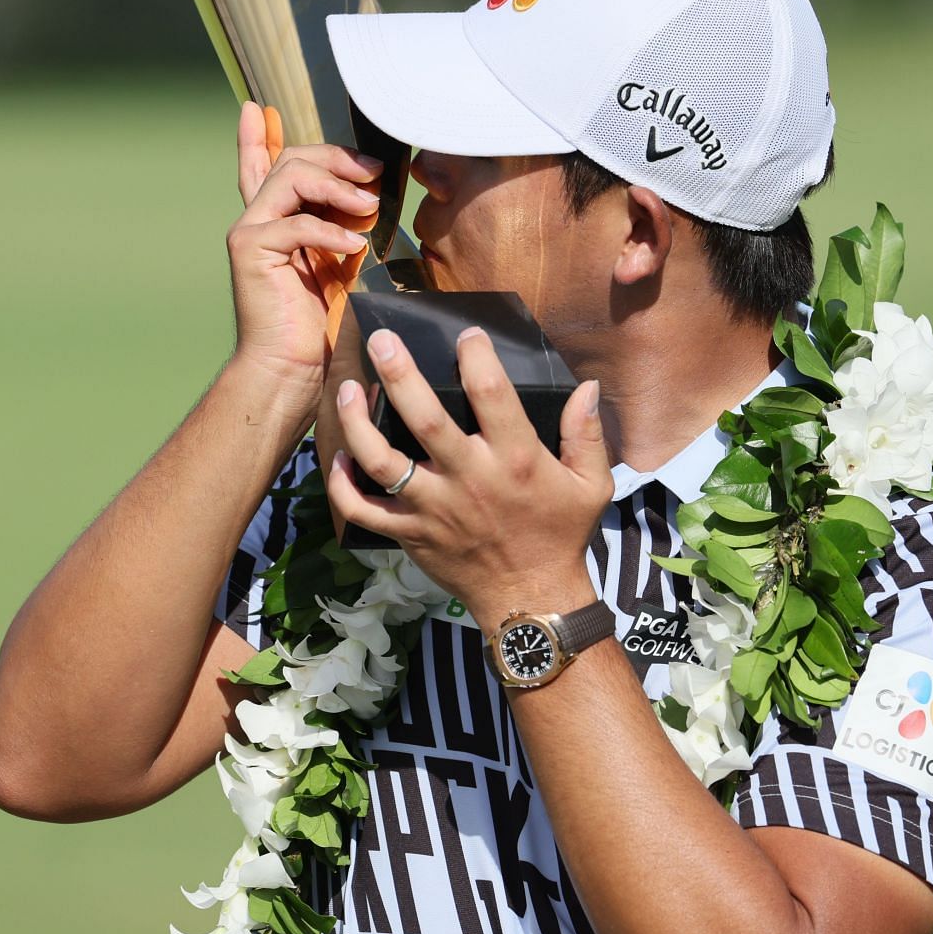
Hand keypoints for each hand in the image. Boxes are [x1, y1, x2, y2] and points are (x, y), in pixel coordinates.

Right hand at [225, 101, 382, 391]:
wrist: (291, 366)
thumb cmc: (317, 321)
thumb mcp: (337, 262)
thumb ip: (341, 225)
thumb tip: (366, 195)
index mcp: (273, 220)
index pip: (261, 166)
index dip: (257, 137)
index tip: (259, 110)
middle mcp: (256, 219)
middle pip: (292, 160)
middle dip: (336, 158)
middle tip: (373, 170)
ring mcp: (249, 231)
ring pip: (291, 178)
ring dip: (338, 186)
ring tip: (370, 207)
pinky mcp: (251, 250)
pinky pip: (297, 223)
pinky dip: (331, 231)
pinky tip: (354, 245)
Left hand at [323, 326, 610, 624]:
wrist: (532, 599)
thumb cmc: (561, 536)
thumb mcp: (592, 485)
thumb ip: (587, 434)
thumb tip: (587, 387)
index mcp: (516, 460)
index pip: (492, 393)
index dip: (476, 356)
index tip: (466, 334)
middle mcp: (470, 479)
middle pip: (425, 419)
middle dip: (400, 374)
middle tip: (381, 340)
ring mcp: (434, 509)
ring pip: (383, 462)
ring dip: (359, 423)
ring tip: (348, 389)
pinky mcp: (411, 534)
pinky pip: (364, 512)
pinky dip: (343, 487)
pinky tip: (340, 457)